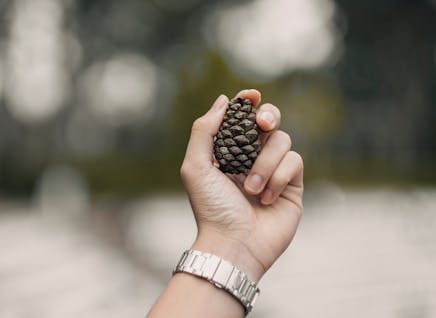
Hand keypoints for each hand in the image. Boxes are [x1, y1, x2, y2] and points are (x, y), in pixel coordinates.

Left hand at [180, 89, 303, 280]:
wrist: (234, 244)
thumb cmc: (211, 208)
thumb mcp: (195, 167)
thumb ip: (204, 131)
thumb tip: (224, 101)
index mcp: (228, 152)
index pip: (241, 119)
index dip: (247, 103)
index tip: (251, 95)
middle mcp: (251, 158)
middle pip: (269, 121)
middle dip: (267, 116)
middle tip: (261, 124)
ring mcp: (273, 171)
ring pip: (282, 141)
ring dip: (265, 163)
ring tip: (251, 188)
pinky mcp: (292, 185)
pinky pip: (294, 162)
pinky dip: (278, 177)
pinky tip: (266, 199)